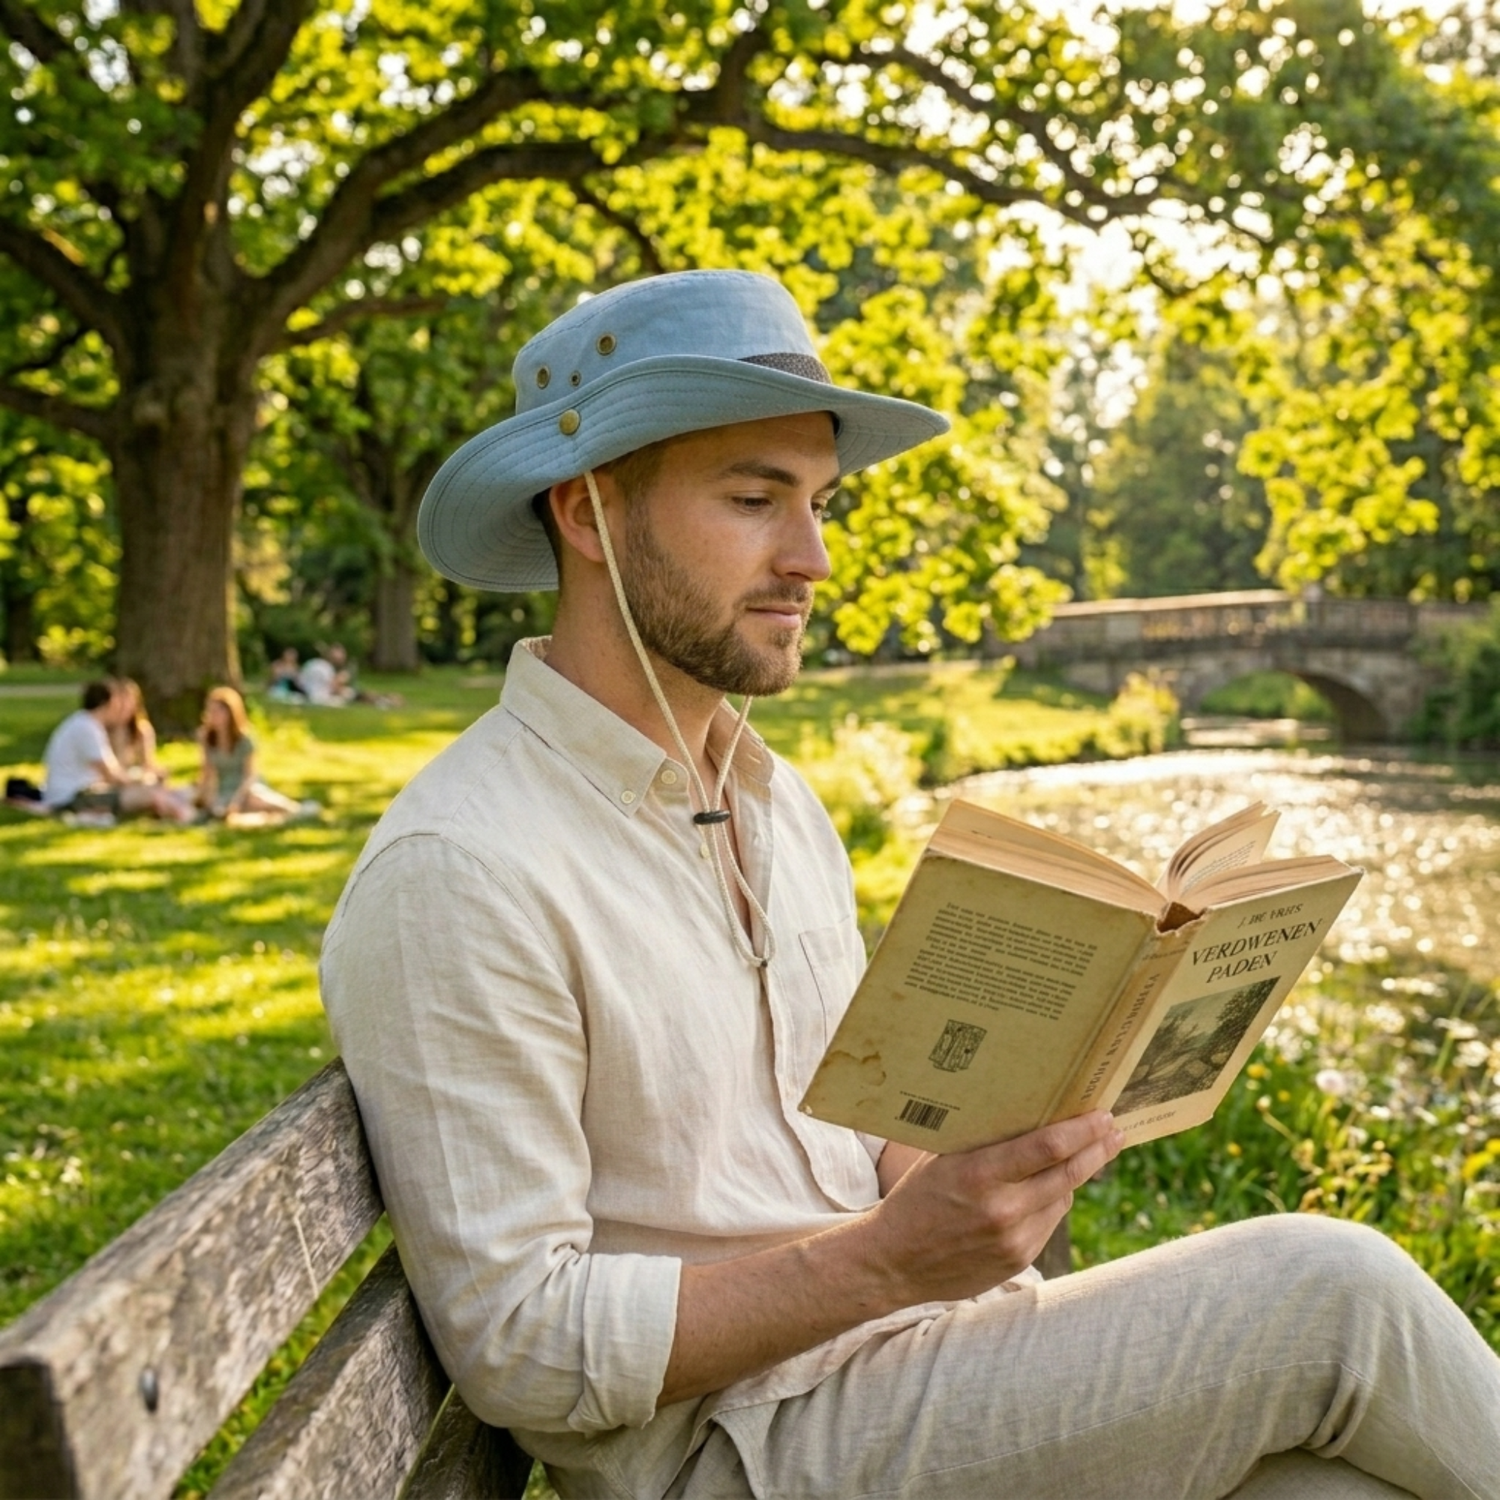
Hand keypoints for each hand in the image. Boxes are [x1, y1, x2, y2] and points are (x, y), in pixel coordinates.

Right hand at [861, 1112, 1123, 1304]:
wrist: (893, 1262)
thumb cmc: (916, 1198)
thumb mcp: (942, 1160)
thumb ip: (984, 1143)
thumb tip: (1030, 1114)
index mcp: (978, 1175)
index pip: (1047, 1147)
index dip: (1082, 1130)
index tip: (1103, 1115)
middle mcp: (1002, 1209)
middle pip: (1069, 1174)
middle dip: (1098, 1149)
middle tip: (1114, 1131)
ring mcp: (1013, 1240)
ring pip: (1063, 1197)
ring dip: (1075, 1175)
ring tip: (1082, 1154)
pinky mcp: (1019, 1261)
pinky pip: (1049, 1223)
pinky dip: (1052, 1202)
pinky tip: (1045, 1190)